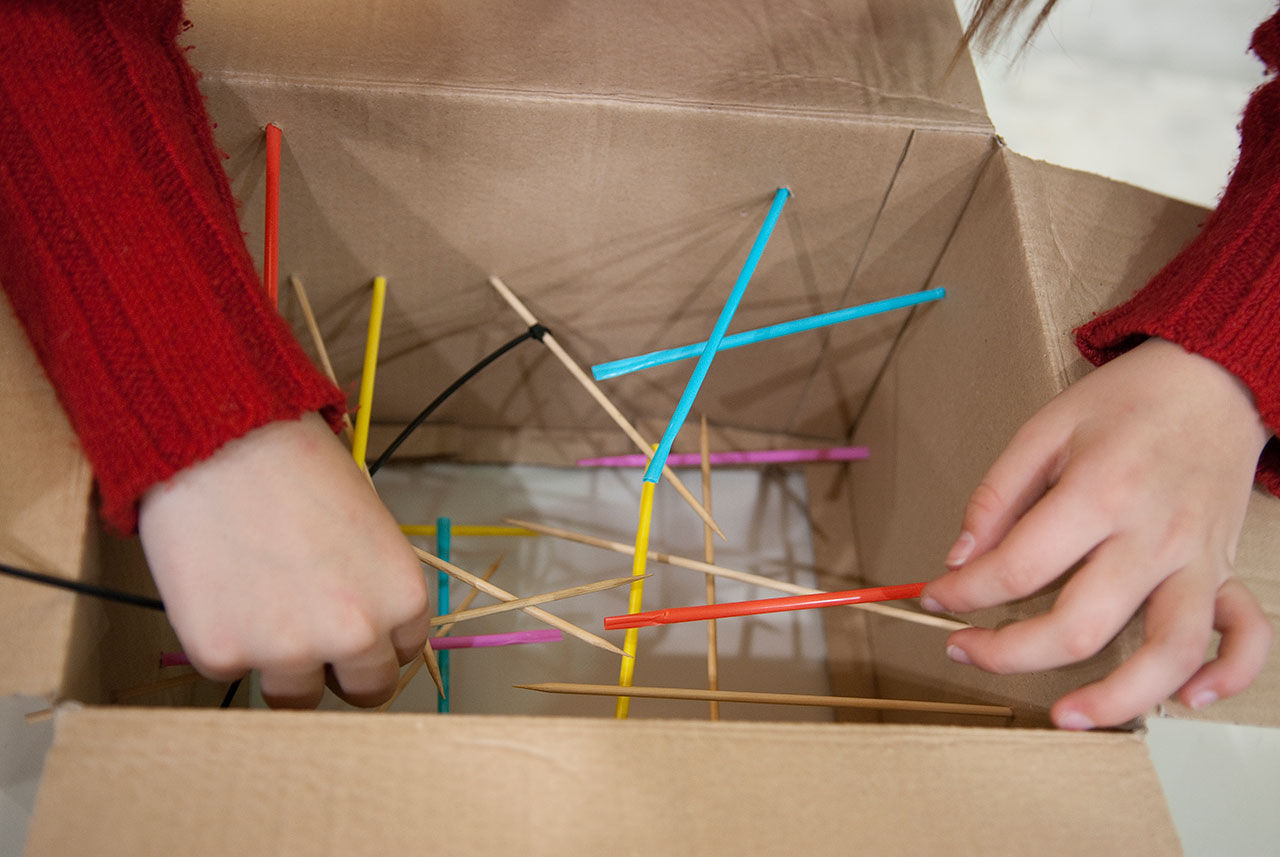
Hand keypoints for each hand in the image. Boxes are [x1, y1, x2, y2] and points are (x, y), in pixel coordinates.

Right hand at [138, 412, 429, 708]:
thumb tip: (369, 622)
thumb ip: (374, 583)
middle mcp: (355, 635)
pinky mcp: (223, 654)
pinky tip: (219, 585)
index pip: (403, 654)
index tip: (353, 625)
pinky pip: (230, 668)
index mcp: (402, 599)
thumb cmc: (296, 463)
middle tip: (309, 632)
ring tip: (259, 601)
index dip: (376, 638)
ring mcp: (287, 652)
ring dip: (281, 662)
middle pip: (363, 690)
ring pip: (295, 695)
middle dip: (340, 668)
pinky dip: (223, 638)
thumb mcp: (369, 522)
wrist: (220, 441)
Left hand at [922, 338, 1272, 728]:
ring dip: (1115, 698)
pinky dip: (1222, 676)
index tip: (936, 599)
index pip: (1017, 568)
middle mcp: (1152, 537)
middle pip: (1079, 626)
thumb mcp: (1045, 429)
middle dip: (1008, 653)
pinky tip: (1182, 698)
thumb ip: (998, 496)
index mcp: (1100, 493)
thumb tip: (959, 558)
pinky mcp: (1227, 570)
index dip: (964, 594)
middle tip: (965, 649)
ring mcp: (1197, 561)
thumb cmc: (1128, 401)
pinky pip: (1243, 639)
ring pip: (1167, 653)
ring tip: (1064, 714)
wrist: (1215, 378)